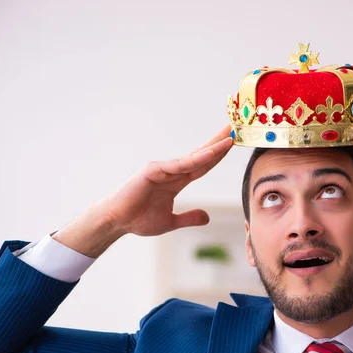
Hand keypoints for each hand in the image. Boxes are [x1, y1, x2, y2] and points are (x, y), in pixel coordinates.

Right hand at [102, 126, 232, 235]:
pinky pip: (179, 165)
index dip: (217, 156)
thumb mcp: (171, 221)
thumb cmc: (139, 220)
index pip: (203, 166)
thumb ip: (189, 218)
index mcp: (177, 181)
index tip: (231, 144)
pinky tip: (210, 153)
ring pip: (193, 157)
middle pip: (201, 155)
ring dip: (212, 148)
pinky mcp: (153, 170)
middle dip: (218, 143)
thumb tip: (207, 217)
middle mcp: (172, 171)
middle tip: (235, 130)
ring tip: (229, 139)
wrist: (118, 222)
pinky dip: (195, 159)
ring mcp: (163, 169)